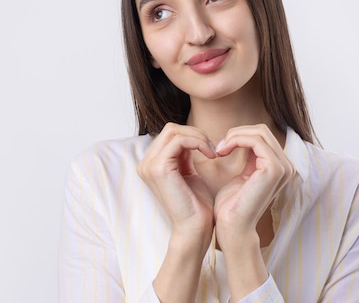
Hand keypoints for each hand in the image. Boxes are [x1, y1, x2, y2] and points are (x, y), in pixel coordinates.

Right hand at [137, 123, 216, 239]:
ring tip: (212, 152)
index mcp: (151, 164)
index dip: (193, 136)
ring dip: (198, 137)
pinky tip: (210, 156)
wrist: (195, 229)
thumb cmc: (196, 205)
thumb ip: (184, 154)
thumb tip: (189, 135)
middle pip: (171, 129)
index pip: (170, 134)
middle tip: (213, 149)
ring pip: (174, 131)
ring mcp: (149, 165)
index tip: (211, 149)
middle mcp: (145, 163)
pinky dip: (198, 143)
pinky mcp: (159, 168)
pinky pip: (179, 140)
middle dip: (196, 134)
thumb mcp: (188, 172)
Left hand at [213, 124, 295, 242]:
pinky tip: (222, 152)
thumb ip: (249, 156)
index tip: (221, 148)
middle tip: (219, 147)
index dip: (240, 135)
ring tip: (220, 149)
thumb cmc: (233, 204)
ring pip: (259, 132)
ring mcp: (283, 167)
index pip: (263, 135)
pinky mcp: (274, 169)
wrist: (232, 227)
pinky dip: (236, 140)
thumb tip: (243, 136)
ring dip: (234, 136)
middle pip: (262, 130)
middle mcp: (287, 166)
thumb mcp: (244, 173)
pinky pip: (255, 140)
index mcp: (281, 167)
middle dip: (237, 133)